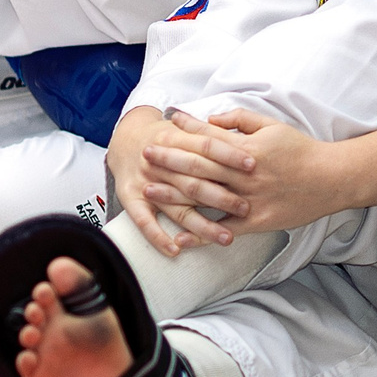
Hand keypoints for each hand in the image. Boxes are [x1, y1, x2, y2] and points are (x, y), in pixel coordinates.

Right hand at [109, 104, 245, 254]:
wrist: (124, 139)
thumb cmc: (163, 136)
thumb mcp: (184, 126)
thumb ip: (211, 132)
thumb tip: (246, 139)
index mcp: (173, 140)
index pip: (206, 146)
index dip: (229, 155)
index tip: (252, 166)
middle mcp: (159, 163)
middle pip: (194, 181)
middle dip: (222, 197)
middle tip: (246, 208)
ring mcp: (145, 182)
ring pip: (176, 208)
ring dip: (202, 225)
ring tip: (226, 237)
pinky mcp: (130, 199)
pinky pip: (143, 222)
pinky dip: (158, 237)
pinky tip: (175, 250)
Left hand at [140, 109, 354, 239]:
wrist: (330, 179)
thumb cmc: (300, 150)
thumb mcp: (272, 126)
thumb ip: (239, 120)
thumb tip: (211, 118)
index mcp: (247, 149)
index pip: (209, 137)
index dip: (186, 129)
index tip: (165, 122)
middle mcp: (244, 174)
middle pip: (199, 166)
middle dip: (169, 159)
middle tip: (145, 154)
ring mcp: (248, 200)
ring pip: (205, 197)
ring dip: (174, 194)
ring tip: (148, 191)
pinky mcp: (255, 222)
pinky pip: (222, 229)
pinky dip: (200, 234)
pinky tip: (178, 236)